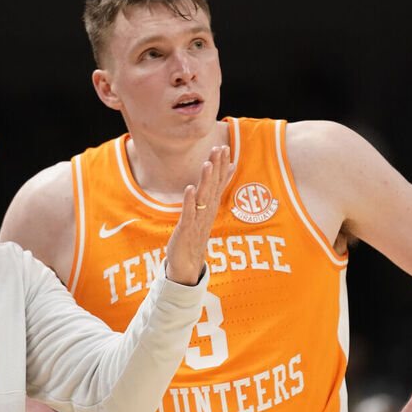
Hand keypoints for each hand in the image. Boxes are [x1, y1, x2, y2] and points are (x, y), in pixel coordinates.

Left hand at [165, 146, 234, 284]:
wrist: (187, 263)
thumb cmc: (195, 235)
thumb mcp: (205, 213)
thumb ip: (212, 196)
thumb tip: (222, 180)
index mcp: (210, 207)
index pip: (218, 183)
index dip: (221, 166)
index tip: (224, 147)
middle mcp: (206, 211)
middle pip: (213, 186)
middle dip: (216, 167)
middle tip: (219, 148)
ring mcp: (198, 220)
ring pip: (203, 197)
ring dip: (206, 181)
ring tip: (207, 164)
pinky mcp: (187, 229)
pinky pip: (189, 213)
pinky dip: (189, 201)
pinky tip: (189, 188)